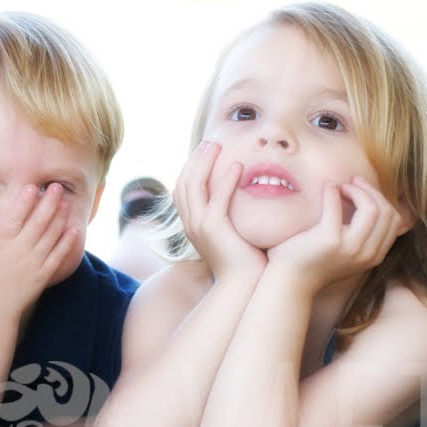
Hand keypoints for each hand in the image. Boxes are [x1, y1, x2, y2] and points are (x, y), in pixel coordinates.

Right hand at [0, 183, 78, 317]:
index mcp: (1, 243)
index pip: (15, 216)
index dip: (24, 201)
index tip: (32, 186)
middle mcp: (20, 250)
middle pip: (38, 221)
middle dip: (48, 202)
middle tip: (55, 187)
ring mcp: (34, 262)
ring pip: (50, 235)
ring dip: (59, 217)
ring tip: (65, 201)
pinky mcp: (43, 274)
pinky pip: (58, 255)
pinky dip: (67, 242)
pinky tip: (74, 230)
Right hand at [173, 141, 265, 280]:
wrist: (244, 285)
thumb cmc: (244, 260)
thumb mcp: (232, 233)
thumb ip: (230, 215)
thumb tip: (241, 197)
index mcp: (192, 224)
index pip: (183, 188)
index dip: (192, 166)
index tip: (206, 150)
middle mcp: (190, 223)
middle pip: (184, 181)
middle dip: (196, 159)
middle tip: (211, 141)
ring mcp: (198, 226)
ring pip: (194, 185)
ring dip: (205, 162)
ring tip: (218, 145)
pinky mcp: (213, 229)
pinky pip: (216, 198)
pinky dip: (225, 180)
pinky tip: (236, 165)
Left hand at [267, 176, 403, 292]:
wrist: (290, 282)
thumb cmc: (315, 261)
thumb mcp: (347, 252)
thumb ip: (363, 236)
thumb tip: (374, 203)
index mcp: (374, 256)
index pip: (394, 220)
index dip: (380, 199)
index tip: (362, 189)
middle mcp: (367, 254)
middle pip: (386, 212)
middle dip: (370, 191)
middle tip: (352, 183)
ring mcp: (350, 248)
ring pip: (371, 208)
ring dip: (356, 190)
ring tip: (340, 187)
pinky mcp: (329, 241)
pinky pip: (336, 206)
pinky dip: (332, 191)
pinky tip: (327, 188)